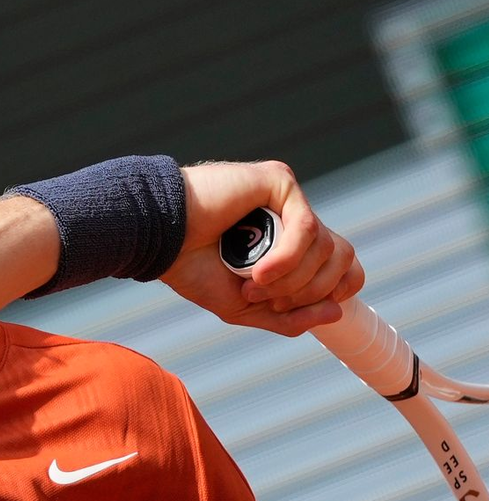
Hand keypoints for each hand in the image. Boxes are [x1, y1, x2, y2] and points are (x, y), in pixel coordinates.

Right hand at [161, 161, 364, 336]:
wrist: (159, 242)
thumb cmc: (191, 269)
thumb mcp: (242, 307)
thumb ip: (287, 318)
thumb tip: (336, 311)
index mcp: (288, 245)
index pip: (341, 262)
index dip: (339, 286)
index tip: (314, 306)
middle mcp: (292, 219)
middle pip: (341, 257)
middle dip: (309, 290)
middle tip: (265, 299)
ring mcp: (287, 199)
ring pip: (326, 246)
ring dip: (291, 279)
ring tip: (251, 285)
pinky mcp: (279, 182)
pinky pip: (307, 227)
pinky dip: (287, 259)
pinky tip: (259, 272)